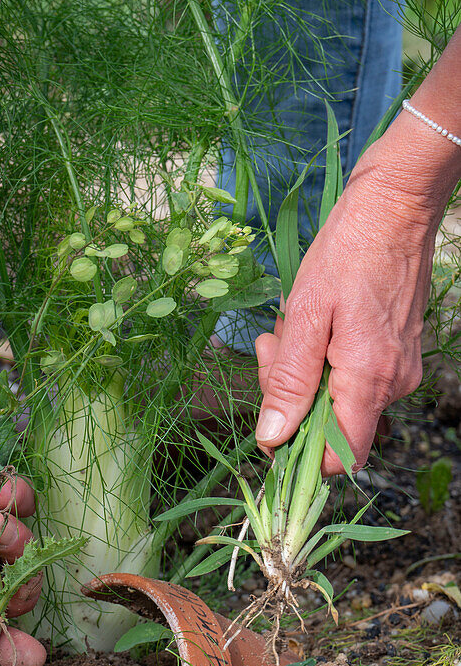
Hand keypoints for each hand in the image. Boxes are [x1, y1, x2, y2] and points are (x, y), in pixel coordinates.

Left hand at [254, 135, 440, 473]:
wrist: (394, 208)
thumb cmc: (347, 254)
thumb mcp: (305, 317)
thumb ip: (289, 383)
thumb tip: (272, 438)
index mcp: (369, 381)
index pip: (341, 457)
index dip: (299, 452)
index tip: (269, 422)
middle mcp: (392, 385)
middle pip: (330, 425)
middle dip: (289, 394)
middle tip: (272, 346)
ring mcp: (397, 369)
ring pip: (335, 397)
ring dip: (301, 370)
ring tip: (290, 325)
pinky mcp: (395, 354)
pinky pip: (349, 376)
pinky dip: (321, 357)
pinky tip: (310, 323)